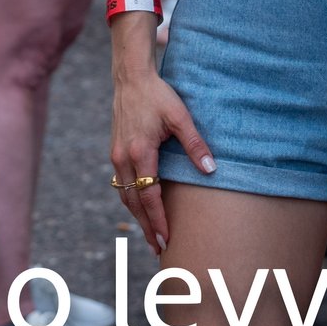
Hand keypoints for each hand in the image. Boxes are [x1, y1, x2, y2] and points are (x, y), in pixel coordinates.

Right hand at [110, 66, 209, 255]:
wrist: (130, 77)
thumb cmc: (157, 95)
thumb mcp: (180, 116)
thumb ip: (194, 144)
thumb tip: (211, 169)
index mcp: (140, 153)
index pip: (149, 196)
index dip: (158, 220)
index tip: (166, 239)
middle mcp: (124, 158)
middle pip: (133, 203)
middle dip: (146, 227)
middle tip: (158, 248)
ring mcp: (116, 155)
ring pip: (124, 195)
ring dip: (137, 216)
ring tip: (149, 233)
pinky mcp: (115, 151)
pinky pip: (121, 183)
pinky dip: (130, 199)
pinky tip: (140, 207)